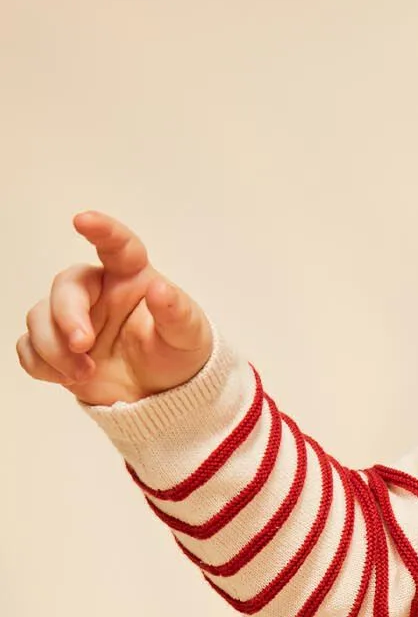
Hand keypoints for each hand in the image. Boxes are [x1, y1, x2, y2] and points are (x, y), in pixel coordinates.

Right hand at [16, 210, 213, 406]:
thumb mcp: (188, 336)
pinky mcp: (57, 347)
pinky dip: (41, 364)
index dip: (101, 230)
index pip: (116, 245)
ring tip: (85, 373)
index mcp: (130, 277)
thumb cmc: (177, 354)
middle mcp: (96, 291)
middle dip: (67, 316)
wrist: (163, 396)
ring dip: (54, 349)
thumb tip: (160, 289)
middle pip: (65, 287)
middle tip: (81, 344)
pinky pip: (29, 347)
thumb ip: (176, 313)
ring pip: (40, 317)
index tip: (82, 220)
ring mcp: (72, 319)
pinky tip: (67, 378)